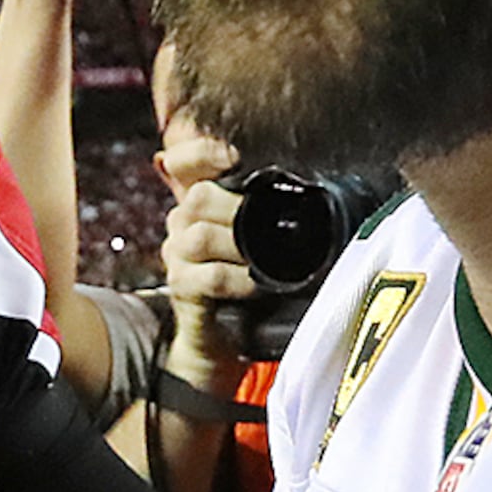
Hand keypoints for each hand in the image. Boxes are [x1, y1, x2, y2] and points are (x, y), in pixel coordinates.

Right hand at [159, 129, 252, 371]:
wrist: (226, 340)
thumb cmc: (251, 283)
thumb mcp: (263, 239)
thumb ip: (270, 209)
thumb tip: (314, 180)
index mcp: (200, 201)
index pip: (183, 161)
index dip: (200, 151)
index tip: (233, 155)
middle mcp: (181, 222)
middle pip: (197, 196)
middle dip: (238, 206)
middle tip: (273, 223)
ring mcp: (177, 255)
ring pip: (199, 235)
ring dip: (240, 246)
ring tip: (268, 259)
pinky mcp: (182, 288)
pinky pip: (207, 276)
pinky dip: (237, 279)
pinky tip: (257, 284)